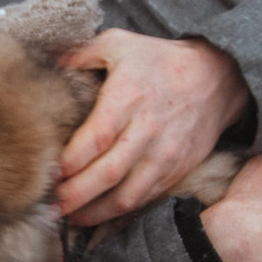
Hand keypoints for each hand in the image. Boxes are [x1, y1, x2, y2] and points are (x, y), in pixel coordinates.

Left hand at [55, 31, 254, 226]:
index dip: (69, 162)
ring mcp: (164, 155)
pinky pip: (145, 199)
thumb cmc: (159, 60)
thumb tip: (47, 62)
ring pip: (127, 195)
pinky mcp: (176, 171)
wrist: (216, 78)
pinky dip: (118, 212)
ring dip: (94, 212)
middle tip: (49, 205)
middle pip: (107, 174)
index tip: (46, 172)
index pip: (95, 139)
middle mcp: (147, 131)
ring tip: (68, 217)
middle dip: (74, 195)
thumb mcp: (118, 44)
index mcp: (128, 98)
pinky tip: (96, 214)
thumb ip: (79, 53)